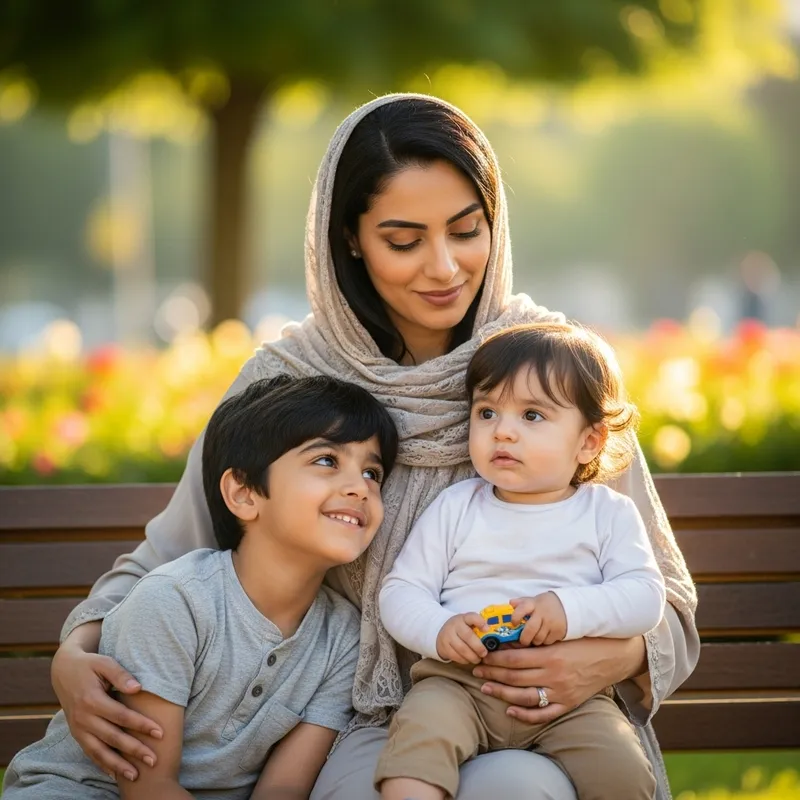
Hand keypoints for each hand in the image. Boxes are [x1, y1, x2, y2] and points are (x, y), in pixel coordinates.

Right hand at [51, 641, 162, 780]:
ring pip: (99, 751)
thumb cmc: (90, 664)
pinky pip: (89, 752)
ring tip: (136, 776)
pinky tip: (114, 774)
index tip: (160, 733)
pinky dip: (101, 764)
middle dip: (134, 750)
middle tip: (153, 761)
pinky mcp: (76, 733)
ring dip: (117, 765)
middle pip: (112, 737)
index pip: (121, 716)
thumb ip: (121, 675)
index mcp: (92, 699)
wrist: (63, 670)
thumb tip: (138, 688)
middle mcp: (83, 718)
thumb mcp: (104, 663)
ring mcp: (78, 728)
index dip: (141, 725)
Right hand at [436, 613, 488, 663]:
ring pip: (461, 648)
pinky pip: (455, 656)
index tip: (487, 629)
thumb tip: (496, 639)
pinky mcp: (443, 646)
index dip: (479, 622)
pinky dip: (464, 660)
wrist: (442, 631)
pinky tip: (468, 660)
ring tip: (477, 659)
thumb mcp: (468, 624)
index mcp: (464, 618)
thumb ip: (479, 629)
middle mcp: (455, 625)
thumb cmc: (461, 629)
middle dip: (478, 647)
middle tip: (484, 653)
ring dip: (472, 656)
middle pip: (467, 636)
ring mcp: (448, 635)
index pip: (471, 617)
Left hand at [471, 635, 645, 723]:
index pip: (513, 659)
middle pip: (514, 677)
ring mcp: (560, 693)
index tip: (481, 656)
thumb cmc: (582, 642)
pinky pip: (543, 714)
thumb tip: (506, 642)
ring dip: (502, 693)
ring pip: (524, 697)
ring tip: (486, 688)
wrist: (611, 657)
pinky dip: (525, 714)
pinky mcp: (568, 704)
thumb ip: (535, 642)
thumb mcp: (558, 638)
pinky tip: (510, 710)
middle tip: (476, 670)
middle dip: (492, 674)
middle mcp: (553, 676)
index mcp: (550, 656)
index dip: (494, 659)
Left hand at [510, 592, 566, 645]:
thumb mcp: (534, 600)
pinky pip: (547, 642)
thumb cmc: (546, 604)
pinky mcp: (559, 631)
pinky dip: (544, 642)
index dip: (515, 617)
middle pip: (530, 629)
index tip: (513, 623)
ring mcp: (551, 623)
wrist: (568, 606)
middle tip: (522, 640)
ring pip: (538, 638)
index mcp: (534, 604)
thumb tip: (510, 603)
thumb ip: (522, 602)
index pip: (522, 609)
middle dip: (524, 638)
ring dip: (534, 641)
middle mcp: (542, 613)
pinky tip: (544, 637)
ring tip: (534, 638)